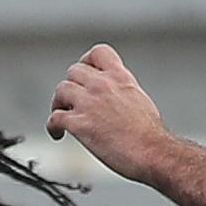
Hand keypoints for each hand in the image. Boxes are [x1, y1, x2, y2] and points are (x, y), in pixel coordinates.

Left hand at [46, 44, 174, 181]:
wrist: (153, 152)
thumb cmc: (151, 135)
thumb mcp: (140, 100)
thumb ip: (124, 93)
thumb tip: (118, 99)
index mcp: (120, 78)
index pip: (98, 53)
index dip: (86, 61)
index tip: (84, 72)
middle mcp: (103, 86)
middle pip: (73, 71)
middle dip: (71, 85)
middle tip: (72, 99)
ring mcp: (89, 103)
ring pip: (61, 90)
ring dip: (58, 103)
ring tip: (61, 114)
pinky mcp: (80, 124)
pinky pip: (55, 118)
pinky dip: (52, 126)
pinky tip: (57, 133)